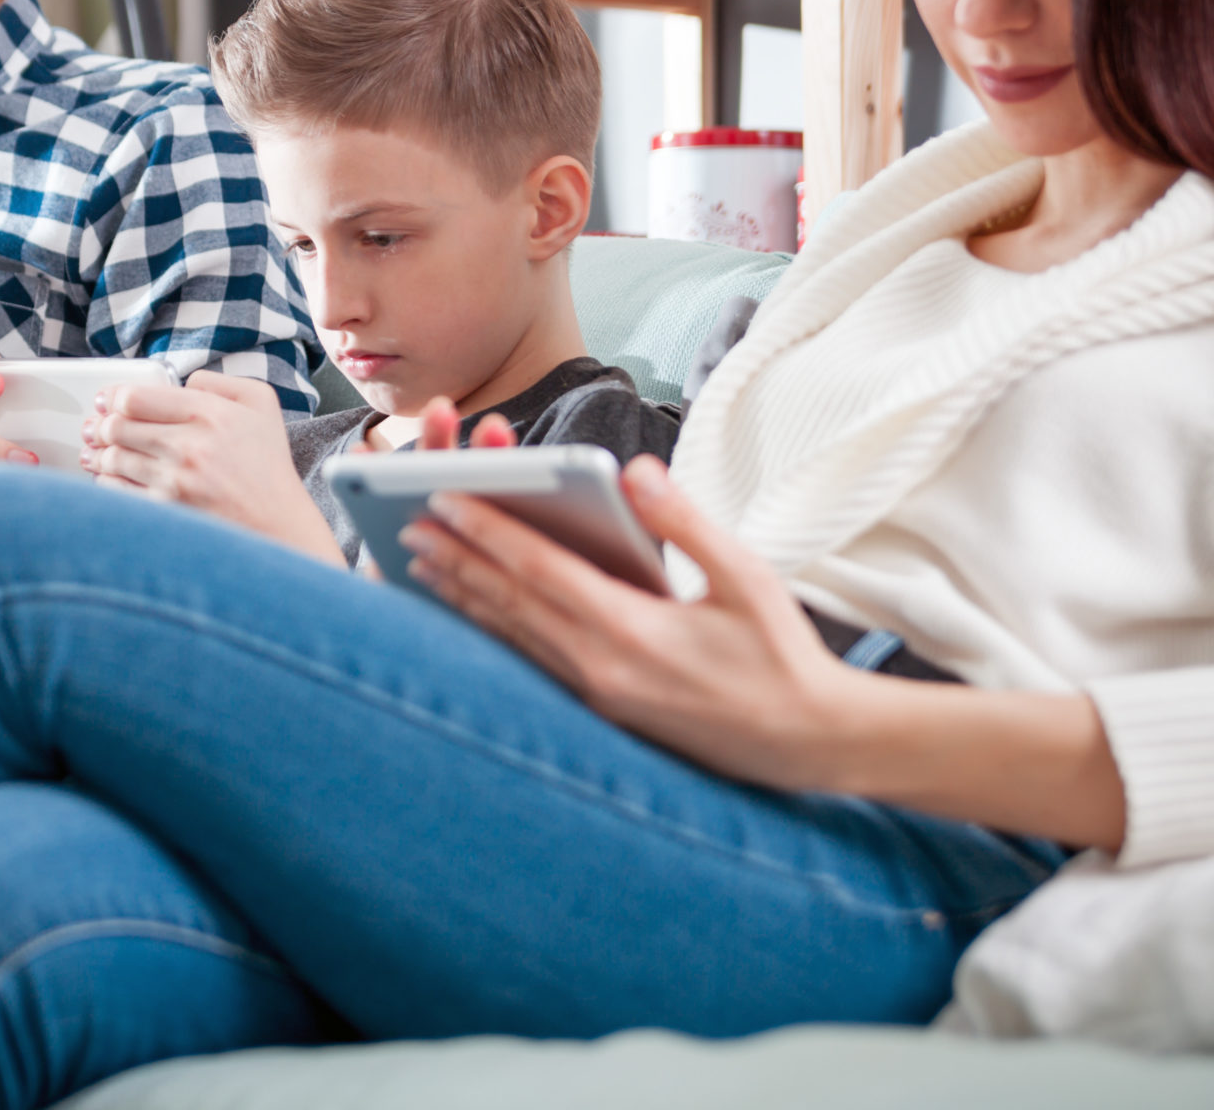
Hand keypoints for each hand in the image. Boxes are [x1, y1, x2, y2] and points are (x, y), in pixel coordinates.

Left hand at [83, 372, 345, 564]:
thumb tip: (179, 382)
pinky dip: (107, 481)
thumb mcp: (260, 402)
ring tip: (93, 451)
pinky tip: (108, 476)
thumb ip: (217, 382)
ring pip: (112, 458)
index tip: (107, 400)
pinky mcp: (166, 512)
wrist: (277, 525)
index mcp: (208, 413)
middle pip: (117, 427)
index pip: (135, 397)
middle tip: (95, 426)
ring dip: (97, 453)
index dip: (112, 396)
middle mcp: (188, 446)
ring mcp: (175, 482)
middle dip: (99, 425)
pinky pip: (117, 491)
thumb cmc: (267, 464)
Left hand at [402, 454, 862, 790]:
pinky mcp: (602, 713)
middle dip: (459, 560)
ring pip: (514, 638)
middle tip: (407, 525)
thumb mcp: (746, 578)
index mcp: (634, 630)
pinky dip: (494, 634)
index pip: (542, 571)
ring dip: (465, 597)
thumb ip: (685, 522)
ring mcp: (597, 697)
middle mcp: (603, 668)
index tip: (445, 500)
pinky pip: (532, 665)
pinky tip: (470, 617)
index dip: (490, 533)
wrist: (807, 743)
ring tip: (422, 565)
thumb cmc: (782, 655)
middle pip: (512, 604)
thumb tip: (634, 471)